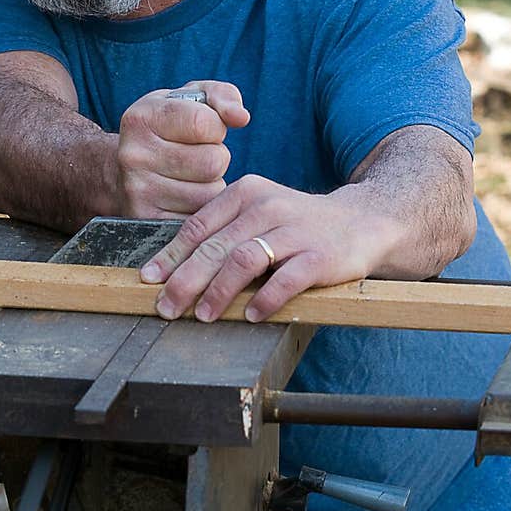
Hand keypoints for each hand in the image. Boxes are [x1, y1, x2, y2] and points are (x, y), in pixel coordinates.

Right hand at [116, 80, 249, 218]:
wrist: (120, 171)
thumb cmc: (167, 128)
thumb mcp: (188, 100)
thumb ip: (221, 96)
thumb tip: (241, 117)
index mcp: (141, 119)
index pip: (204, 123)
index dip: (216, 127)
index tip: (204, 128)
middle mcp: (134, 155)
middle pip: (213, 162)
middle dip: (217, 158)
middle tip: (198, 156)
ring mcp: (138, 192)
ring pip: (210, 193)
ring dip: (211, 185)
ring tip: (191, 176)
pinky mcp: (149, 221)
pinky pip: (201, 218)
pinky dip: (202, 208)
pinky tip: (185, 196)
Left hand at [139, 175, 402, 321]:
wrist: (362, 221)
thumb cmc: (298, 225)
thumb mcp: (259, 215)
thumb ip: (224, 232)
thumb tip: (174, 268)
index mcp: (246, 193)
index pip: (199, 225)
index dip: (170, 255)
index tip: (149, 280)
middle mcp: (267, 206)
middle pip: (215, 246)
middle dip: (185, 280)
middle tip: (166, 307)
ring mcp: (295, 230)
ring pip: (244, 260)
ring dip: (218, 292)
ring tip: (202, 316)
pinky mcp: (320, 255)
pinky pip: (286, 279)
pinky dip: (264, 300)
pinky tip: (250, 316)